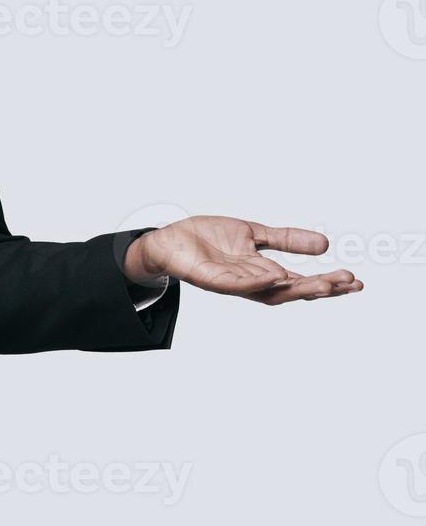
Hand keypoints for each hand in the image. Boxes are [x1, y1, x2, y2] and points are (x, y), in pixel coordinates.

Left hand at [123, 215, 363, 305]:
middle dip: (321, 288)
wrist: (170, 239)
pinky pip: (236, 285)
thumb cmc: (208, 239)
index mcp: (263, 272)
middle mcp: (252, 282)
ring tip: (323, 284)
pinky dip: (255, 282)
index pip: (301, 281)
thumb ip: (286, 239)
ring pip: (269, 291)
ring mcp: (233, 283)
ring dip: (295, 289)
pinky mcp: (212, 280)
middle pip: (292, 290)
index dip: (328, 282)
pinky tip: (273, 277)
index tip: (355, 280)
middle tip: (348, 283)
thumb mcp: (254, 233)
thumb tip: (325, 244)